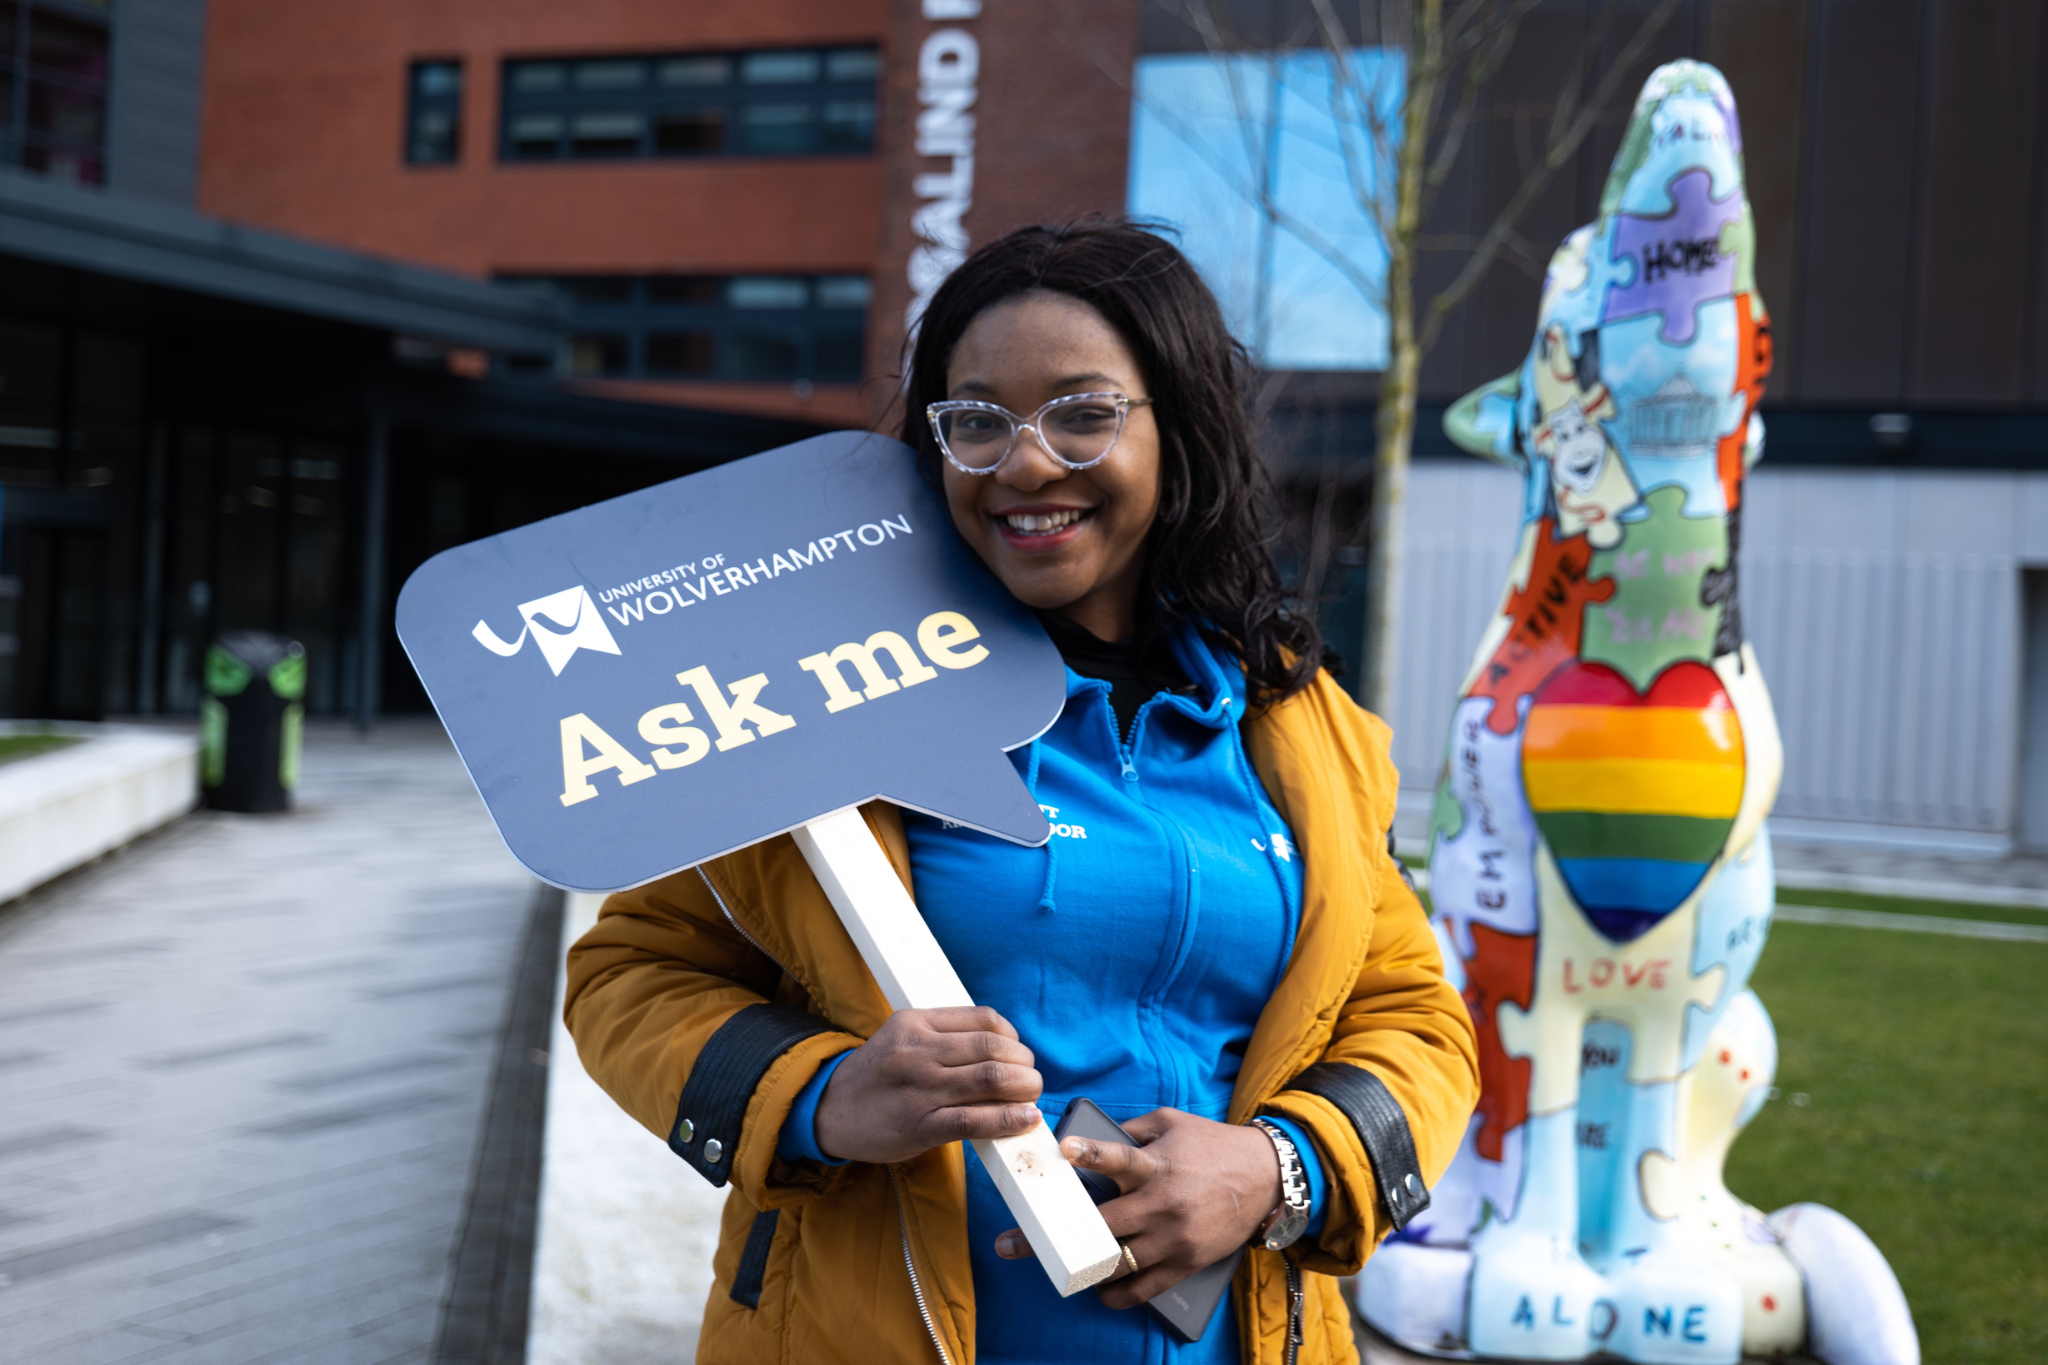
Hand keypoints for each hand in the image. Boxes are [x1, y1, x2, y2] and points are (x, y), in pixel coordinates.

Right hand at [813, 1006, 1042, 1163]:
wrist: (829, 1111)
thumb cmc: (876, 1076)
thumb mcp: (902, 1039)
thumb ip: (945, 1036)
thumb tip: (1005, 1048)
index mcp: (914, 1022)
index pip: (983, 1019)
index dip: (1013, 1036)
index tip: (1019, 1052)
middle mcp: (916, 1050)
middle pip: (992, 1048)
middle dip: (1024, 1064)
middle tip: (1032, 1078)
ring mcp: (918, 1088)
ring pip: (989, 1079)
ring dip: (1023, 1088)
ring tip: (1032, 1096)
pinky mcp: (918, 1126)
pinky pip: (973, 1120)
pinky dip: (1007, 1119)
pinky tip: (1025, 1120)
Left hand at [994, 1108, 1281, 1308]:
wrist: (1266, 1176)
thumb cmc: (1212, 1145)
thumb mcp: (1171, 1122)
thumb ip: (1130, 1130)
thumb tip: (1089, 1138)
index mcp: (1157, 1164)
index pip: (1118, 1155)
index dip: (1090, 1152)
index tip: (1064, 1151)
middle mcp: (1162, 1202)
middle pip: (1101, 1224)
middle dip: (1054, 1235)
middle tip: (1012, 1243)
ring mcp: (1174, 1237)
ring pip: (1118, 1261)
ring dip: (1083, 1268)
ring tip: (1054, 1271)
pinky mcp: (1186, 1261)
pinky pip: (1146, 1287)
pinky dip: (1120, 1294)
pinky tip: (1101, 1293)